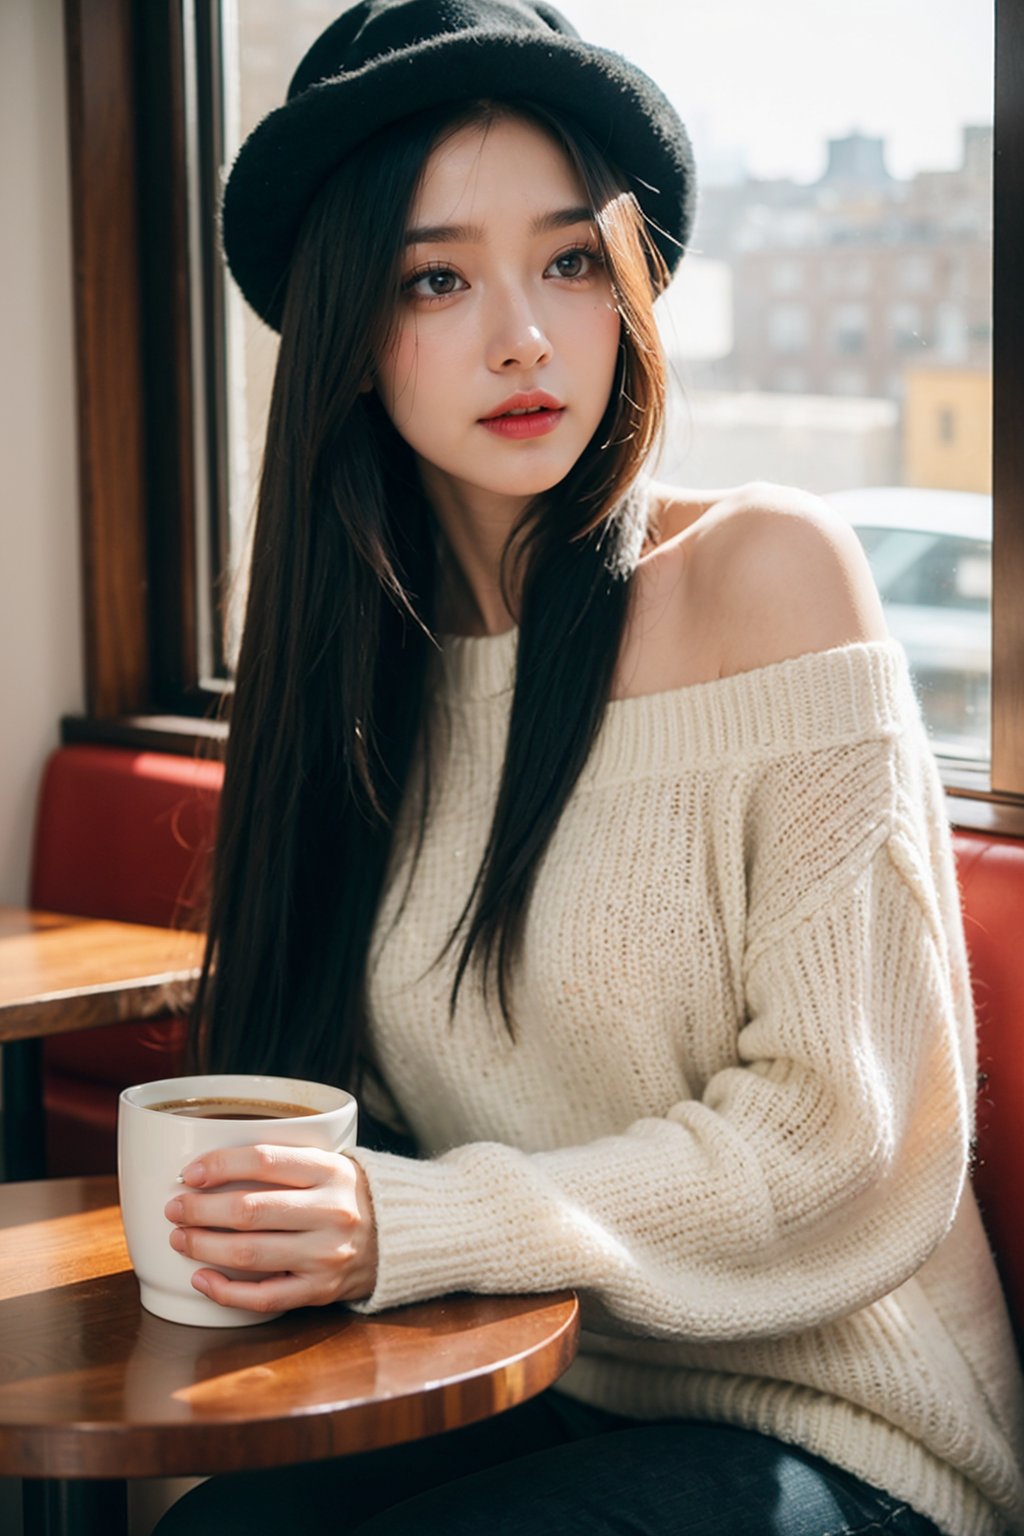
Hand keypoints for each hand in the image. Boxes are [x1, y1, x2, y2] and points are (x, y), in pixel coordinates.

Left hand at [163, 1145, 377, 1313]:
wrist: (399, 1235)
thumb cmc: (346, 1195)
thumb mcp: (328, 1164)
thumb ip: (282, 1163)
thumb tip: (209, 1168)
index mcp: (330, 1170)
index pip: (265, 1160)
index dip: (220, 1165)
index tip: (189, 1173)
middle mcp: (330, 1211)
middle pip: (250, 1210)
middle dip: (200, 1210)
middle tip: (175, 1208)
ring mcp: (326, 1254)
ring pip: (251, 1253)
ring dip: (204, 1246)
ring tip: (180, 1238)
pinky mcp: (320, 1290)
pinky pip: (265, 1296)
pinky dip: (226, 1291)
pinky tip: (202, 1279)